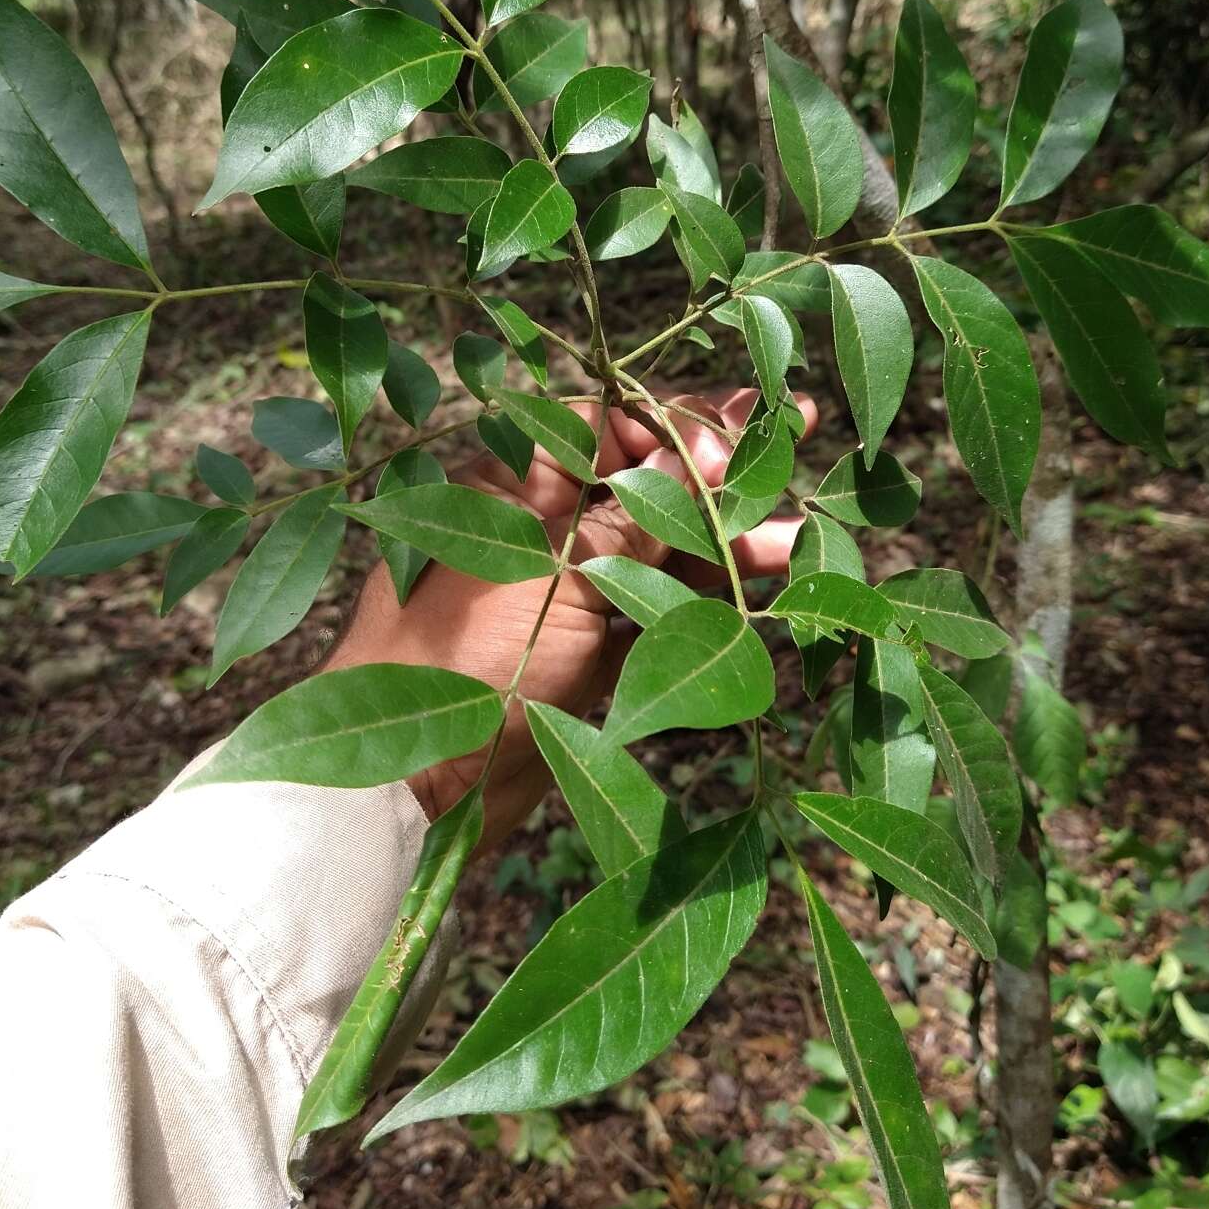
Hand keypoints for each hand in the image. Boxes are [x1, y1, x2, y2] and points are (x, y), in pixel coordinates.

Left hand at [324, 386, 816, 851]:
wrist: (412, 785)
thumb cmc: (464, 659)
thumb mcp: (558, 577)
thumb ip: (637, 519)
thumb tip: (706, 451)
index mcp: (507, 482)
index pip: (603, 424)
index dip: (674, 423)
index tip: (735, 435)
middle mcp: (536, 525)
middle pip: (640, 480)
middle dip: (716, 469)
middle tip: (794, 433)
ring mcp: (563, 589)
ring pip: (656, 547)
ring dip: (724, 539)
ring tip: (796, 532)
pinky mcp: (584, 648)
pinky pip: (654, 608)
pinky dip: (703, 597)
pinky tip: (763, 581)